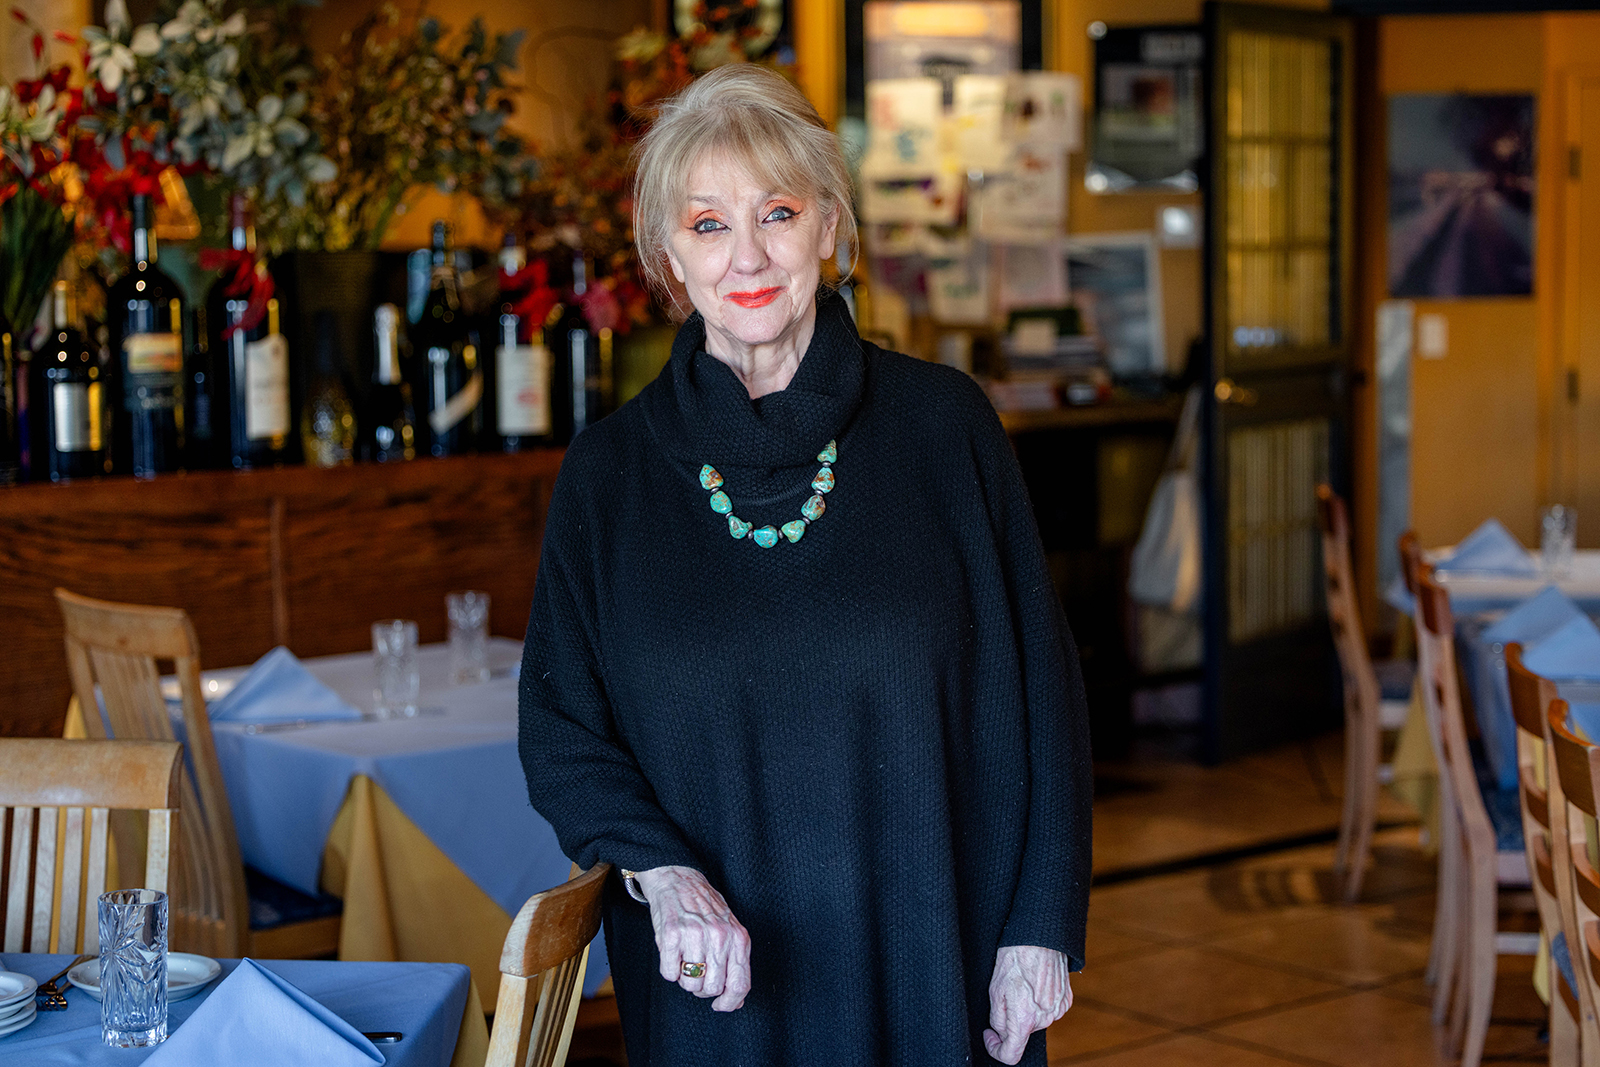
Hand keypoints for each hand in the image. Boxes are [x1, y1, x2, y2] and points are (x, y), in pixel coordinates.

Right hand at [632, 865, 751, 1011]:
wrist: (678, 879)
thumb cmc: (704, 908)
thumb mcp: (730, 930)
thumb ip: (735, 963)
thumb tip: (736, 1001)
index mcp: (738, 938)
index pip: (740, 984)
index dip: (729, 1002)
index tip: (720, 1005)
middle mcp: (719, 937)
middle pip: (712, 989)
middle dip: (702, 988)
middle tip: (697, 971)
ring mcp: (695, 935)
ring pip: (690, 984)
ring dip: (685, 978)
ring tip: (685, 958)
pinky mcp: (671, 935)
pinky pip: (669, 974)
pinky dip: (669, 969)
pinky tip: (673, 953)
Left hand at [982, 945, 1071, 1063]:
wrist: (1038, 937)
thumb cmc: (1014, 959)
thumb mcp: (995, 990)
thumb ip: (997, 1020)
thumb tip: (1000, 1033)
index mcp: (1025, 1019)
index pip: (1011, 1054)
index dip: (996, 1049)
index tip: (990, 1036)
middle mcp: (1045, 1019)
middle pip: (1022, 1033)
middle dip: (1010, 1021)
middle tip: (1004, 996)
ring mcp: (1058, 1010)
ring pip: (1035, 1021)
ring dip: (1026, 1010)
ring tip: (1021, 985)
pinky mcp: (1066, 1000)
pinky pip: (1048, 1011)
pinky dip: (1039, 1004)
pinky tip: (1034, 985)